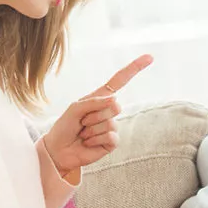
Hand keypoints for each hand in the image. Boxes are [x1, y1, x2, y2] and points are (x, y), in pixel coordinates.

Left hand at [43, 55, 152, 174]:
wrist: (58, 150)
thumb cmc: (64, 127)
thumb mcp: (75, 108)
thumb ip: (94, 102)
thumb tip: (115, 100)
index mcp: (99, 98)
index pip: (119, 81)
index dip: (134, 69)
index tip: (149, 58)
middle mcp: (107, 111)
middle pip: (115, 106)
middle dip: (95, 115)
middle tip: (82, 123)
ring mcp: (111, 126)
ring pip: (110, 123)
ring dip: (91, 129)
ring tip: (82, 134)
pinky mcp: (112, 142)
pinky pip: (111, 136)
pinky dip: (95, 140)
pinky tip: (87, 143)